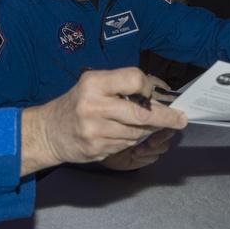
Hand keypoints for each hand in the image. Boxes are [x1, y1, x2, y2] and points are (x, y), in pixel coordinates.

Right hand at [21, 69, 186, 174]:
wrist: (48, 132)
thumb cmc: (77, 104)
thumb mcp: (94, 85)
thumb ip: (122, 87)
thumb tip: (159, 96)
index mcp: (94, 83)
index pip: (134, 79)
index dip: (148, 87)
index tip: (153, 94)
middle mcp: (93, 106)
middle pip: (142, 114)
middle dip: (166, 118)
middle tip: (180, 120)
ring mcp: (94, 131)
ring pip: (137, 133)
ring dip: (147, 130)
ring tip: (144, 125)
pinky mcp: (96, 149)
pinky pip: (127, 145)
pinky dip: (132, 140)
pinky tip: (124, 135)